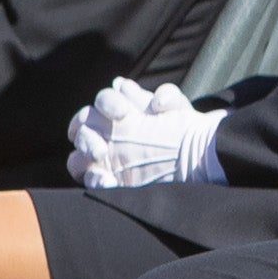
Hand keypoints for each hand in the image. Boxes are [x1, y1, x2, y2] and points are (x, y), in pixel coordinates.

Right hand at [73, 79, 218, 190]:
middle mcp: (108, 130)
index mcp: (122, 110)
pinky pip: (88, 177)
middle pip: (83, 123)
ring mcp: (104, 156)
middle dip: (87, 131)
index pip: (104, 100)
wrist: (199, 164)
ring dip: (86, 151)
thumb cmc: (186, 134)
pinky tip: (109, 182)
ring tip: (101, 157)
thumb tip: (150, 96)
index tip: (121, 113)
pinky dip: (95, 179)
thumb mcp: (182, 114)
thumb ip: (168, 99)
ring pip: (78, 149)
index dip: (108, 103)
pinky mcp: (106, 179)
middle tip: (102, 143)